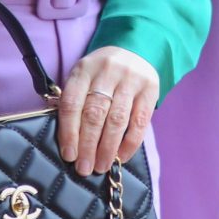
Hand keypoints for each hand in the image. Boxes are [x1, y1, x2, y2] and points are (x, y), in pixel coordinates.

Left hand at [55, 44, 159, 176]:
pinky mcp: (150, 89)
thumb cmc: (101, 74)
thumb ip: (76, 102)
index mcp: (84, 69)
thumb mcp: (84, 78)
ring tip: (101, 166)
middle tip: (84, 168)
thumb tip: (70, 143)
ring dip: (108, 148)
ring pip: (117, 119)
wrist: (134, 50)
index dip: (69, 132)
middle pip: (94, 114)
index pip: (72, 104)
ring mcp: (130, 79)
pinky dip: (129, 143)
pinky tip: (121, 156)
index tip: (69, 155)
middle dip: (88, 145)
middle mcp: (107, 71)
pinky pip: (139, 121)